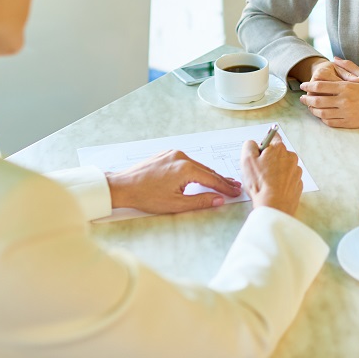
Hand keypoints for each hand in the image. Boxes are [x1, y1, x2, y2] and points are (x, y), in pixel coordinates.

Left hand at [105, 149, 242, 214]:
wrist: (123, 186)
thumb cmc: (146, 196)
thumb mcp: (176, 204)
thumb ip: (200, 201)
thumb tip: (219, 200)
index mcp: (185, 168)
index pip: (212, 179)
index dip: (225, 187)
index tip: (236, 192)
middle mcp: (181, 156)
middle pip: (207, 170)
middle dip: (221, 180)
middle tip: (234, 186)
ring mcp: (173, 153)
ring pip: (197, 165)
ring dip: (209, 175)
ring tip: (221, 182)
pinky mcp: (166, 154)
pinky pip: (187, 162)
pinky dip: (196, 169)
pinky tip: (201, 175)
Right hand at [240, 136, 303, 215]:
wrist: (274, 205)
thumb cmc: (261, 184)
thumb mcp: (247, 159)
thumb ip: (249, 145)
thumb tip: (253, 144)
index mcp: (279, 148)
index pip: (273, 136)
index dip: (264, 144)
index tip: (259, 152)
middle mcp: (291, 157)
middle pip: (278, 153)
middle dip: (269, 160)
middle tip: (259, 171)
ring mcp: (296, 171)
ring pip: (283, 167)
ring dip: (275, 172)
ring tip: (266, 182)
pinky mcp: (298, 184)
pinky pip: (288, 179)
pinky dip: (281, 182)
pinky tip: (273, 189)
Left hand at [298, 58, 358, 127]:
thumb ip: (348, 66)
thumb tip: (334, 58)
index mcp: (346, 87)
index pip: (320, 86)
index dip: (309, 86)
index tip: (303, 85)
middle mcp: (344, 101)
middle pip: (317, 101)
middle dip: (306, 100)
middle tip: (302, 98)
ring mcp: (346, 113)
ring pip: (322, 113)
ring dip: (313, 111)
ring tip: (310, 108)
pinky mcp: (350, 124)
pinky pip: (331, 123)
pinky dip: (324, 119)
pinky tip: (322, 116)